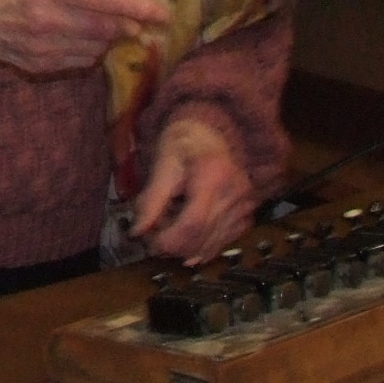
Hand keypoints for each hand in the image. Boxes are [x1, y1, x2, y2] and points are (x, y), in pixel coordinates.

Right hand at [0, 0, 167, 79]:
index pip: (106, 1)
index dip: (139, 8)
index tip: (164, 14)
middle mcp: (48, 19)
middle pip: (106, 29)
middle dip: (127, 25)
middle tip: (139, 20)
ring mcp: (42, 47)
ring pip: (96, 48)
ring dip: (106, 38)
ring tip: (97, 24)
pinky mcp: (37, 65)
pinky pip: (78, 61)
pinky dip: (88, 50)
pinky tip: (77, 38)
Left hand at [130, 112, 253, 261]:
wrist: (211, 133)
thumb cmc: (184, 143)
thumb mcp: (162, 164)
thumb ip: (150, 200)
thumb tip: (137, 232)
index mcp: (213, 175)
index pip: (193, 224)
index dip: (169, 241)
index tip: (149, 243)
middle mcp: (234, 193)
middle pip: (202, 238)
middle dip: (173, 247)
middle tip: (152, 240)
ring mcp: (244, 205)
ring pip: (212, 245)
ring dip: (186, 249)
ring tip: (168, 233)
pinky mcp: (246, 215)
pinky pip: (224, 242)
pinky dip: (202, 246)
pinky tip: (187, 238)